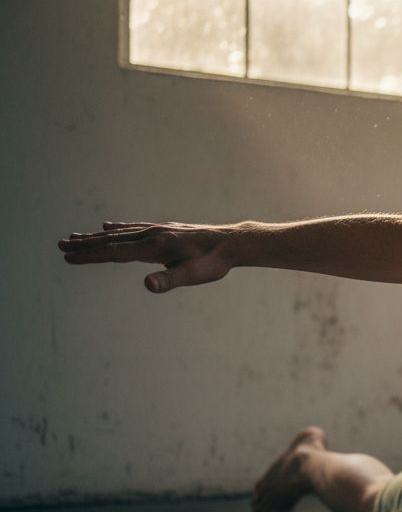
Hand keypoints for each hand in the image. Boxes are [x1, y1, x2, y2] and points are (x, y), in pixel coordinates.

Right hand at [58, 221, 234, 292]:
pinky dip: (118, 229)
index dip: (89, 256)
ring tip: (74, 237)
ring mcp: (157, 230)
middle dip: (84, 245)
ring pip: (120, 233)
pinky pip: (134, 229)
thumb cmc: (213, 262)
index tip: (67, 257)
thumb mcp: (193, 275)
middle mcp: (152, 235)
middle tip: (59, 246)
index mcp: (154, 247)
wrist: (232, 243)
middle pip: (111, 240)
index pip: (114, 253)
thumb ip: (170, 280)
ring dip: (95, 237)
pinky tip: (108, 227)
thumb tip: (147, 284)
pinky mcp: (164, 230)